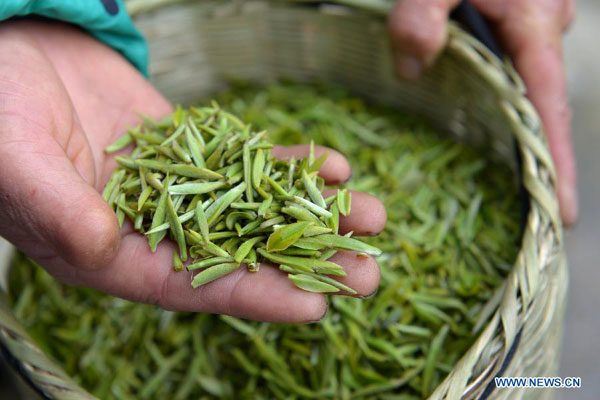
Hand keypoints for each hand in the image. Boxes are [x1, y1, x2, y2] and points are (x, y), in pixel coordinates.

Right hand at [0, 20, 384, 321]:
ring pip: (257, 207)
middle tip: (371, 271)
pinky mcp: (192, 149)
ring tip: (374, 216)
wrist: (10, 53)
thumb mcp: (14, 159)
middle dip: (307, 262)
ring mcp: (178, 186)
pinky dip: (289, 164)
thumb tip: (106, 246)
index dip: (255, 296)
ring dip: (316, 212)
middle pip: (242, 253)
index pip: (192, 286)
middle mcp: (152, 226)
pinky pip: (248, 161)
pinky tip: (334, 166)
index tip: (316, 306)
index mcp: (110, 252)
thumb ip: (59, 207)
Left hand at [388, 0, 576, 225]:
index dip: (555, 165)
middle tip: (528, 206)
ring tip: (502, 169)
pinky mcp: (518, 15)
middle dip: (536, 156)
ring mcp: (535, 21)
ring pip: (523, 81)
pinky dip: (499, 91)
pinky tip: (478, 105)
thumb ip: (421, 17)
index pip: (547, 111)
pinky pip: (513, 63)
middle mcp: (543, 28)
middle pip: (541, 104)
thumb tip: (412, 70)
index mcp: (533, 25)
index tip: (560, 212)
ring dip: (513, 123)